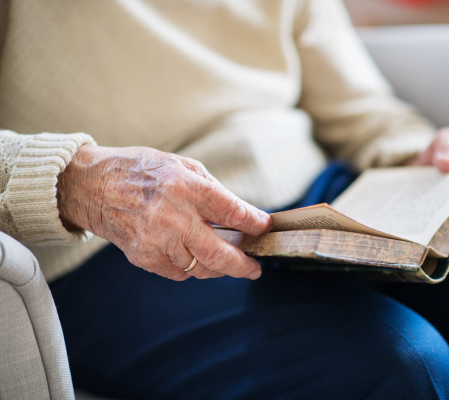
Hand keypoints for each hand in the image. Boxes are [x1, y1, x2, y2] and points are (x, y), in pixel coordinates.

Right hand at [57, 145, 271, 280]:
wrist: (92, 186)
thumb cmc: (141, 171)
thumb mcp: (182, 166)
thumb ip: (213, 191)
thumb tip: (241, 215)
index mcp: (186, 187)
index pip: (233, 213)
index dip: (255, 224)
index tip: (264, 228)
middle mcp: (173, 217)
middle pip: (221, 255)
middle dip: (244, 266)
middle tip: (255, 268)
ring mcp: (156, 241)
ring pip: (201, 268)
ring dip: (218, 267)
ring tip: (227, 261)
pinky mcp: (144, 257)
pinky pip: (179, 272)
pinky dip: (192, 268)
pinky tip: (194, 255)